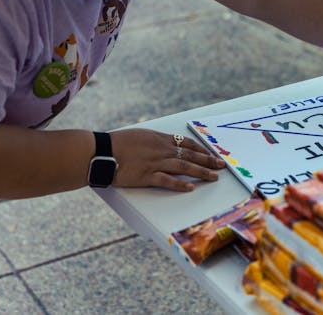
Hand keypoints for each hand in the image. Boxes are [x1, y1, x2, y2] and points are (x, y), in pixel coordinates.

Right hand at [109, 128, 225, 191]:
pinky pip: (166, 181)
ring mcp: (155, 163)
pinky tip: (190, 188)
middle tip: (221, 165)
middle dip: (208, 160)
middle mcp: (161, 150)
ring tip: (213, 177)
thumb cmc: (117, 143)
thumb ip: (154, 140)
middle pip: (190, 155)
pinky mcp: (146, 176)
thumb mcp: (140, 135)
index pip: (186, 143)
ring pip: (183, 167)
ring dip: (200, 172)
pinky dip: (179, 184)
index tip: (211, 154)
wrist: (102, 150)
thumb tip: (165, 144)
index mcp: (159, 138)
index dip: (201, 149)